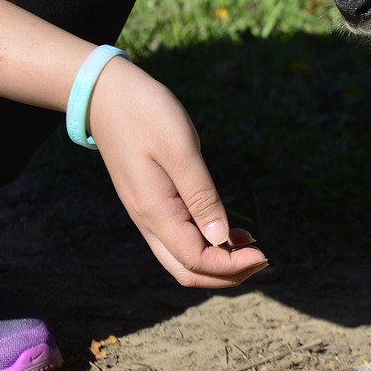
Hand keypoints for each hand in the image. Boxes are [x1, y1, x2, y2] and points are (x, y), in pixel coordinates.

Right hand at [0, 0, 266, 287]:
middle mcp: (149, 221)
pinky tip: (233, 233)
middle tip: (263, 259)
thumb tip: (221, 239)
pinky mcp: (152, 203)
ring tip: (253, 249)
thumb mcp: (180, 149)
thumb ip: (201, 196)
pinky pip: (179, 238)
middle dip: (227, 275)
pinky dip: (207, 244)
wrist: (105, 95)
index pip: (196, 261)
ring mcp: (148, 214)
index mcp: (156, 211)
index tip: (264, 254)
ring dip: (217, 262)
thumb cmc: (146, 114)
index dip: (232, 266)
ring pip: (182, 259)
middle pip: (187, 271)